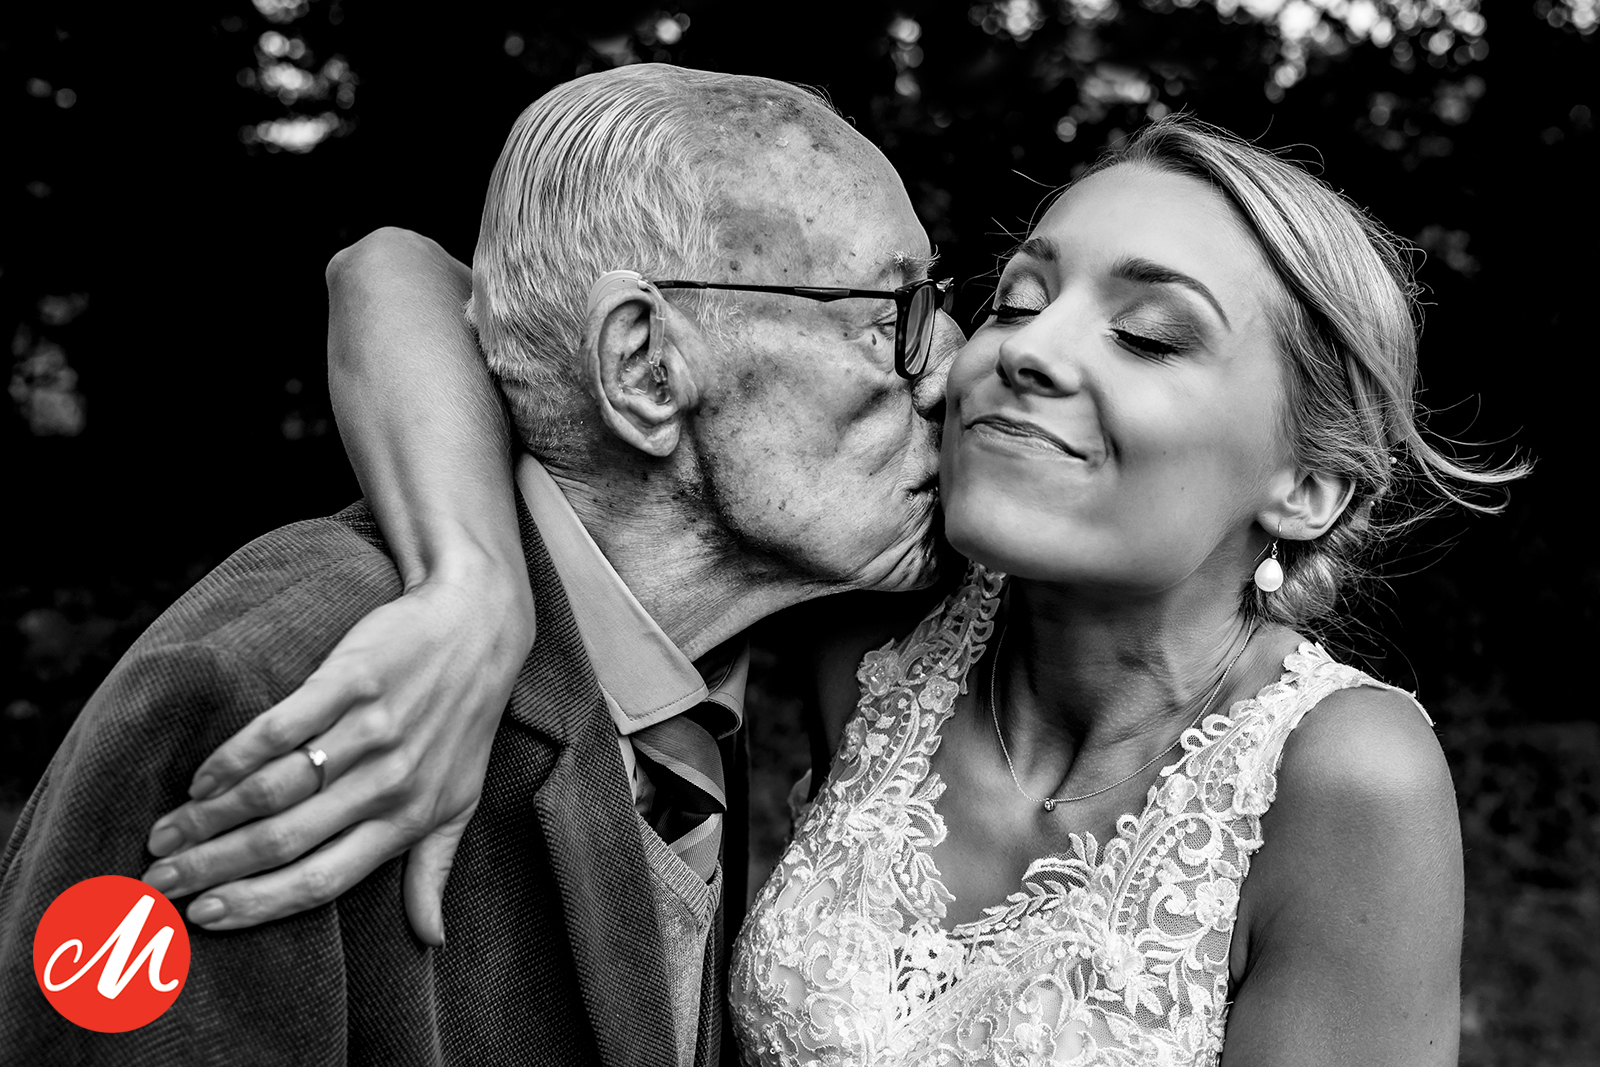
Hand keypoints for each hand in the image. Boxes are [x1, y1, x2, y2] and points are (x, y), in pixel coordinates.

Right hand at [140, 563, 533, 944]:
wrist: (479, 624)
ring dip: (207, 818)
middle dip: (210, 868)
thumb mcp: (461, 800)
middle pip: (283, 840)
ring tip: (164, 835)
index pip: (322, 880)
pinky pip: (280, 728)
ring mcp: (370, 730)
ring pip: (272, 789)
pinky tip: (199, 778)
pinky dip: (232, 756)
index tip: (201, 917)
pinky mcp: (352, 680)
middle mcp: (388, 781)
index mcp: (408, 819)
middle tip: (157, 881)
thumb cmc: (465, 722)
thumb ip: (434, 869)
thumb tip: (430, 940)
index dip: (257, 904)